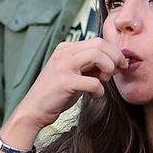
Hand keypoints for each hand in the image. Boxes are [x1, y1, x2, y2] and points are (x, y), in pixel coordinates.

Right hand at [5, 38, 128, 140]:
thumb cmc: (55, 94)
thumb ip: (91, 67)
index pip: (97, 41)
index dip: (113, 52)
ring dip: (108, 69)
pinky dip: (99, 90)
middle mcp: (63, 53)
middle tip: (117, 72)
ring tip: (103, 81)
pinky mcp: (64, 82)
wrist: (33, 111)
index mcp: (66, 49)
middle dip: (115, 57)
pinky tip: (94, 96)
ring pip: (97, 55)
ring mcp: (63, 66)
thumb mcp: (74, 75)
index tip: (119, 66)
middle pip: (99, 44)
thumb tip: (116, 63)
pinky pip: (93, 82)